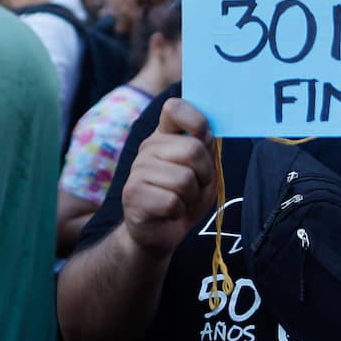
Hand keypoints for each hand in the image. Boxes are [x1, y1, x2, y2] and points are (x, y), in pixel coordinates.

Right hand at [121, 98, 217, 256]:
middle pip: (193, 150)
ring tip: (181, 200)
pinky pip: (173, 201)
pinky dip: (179, 212)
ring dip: (192, 196)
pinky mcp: (133, 194)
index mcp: (165, 135)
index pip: (175, 108)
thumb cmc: (184, 197)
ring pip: (185, 179)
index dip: (196, 119)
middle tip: (195, 186)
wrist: (159, 232)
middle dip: (205, 174)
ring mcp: (138, 169)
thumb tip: (208, 132)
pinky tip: (170, 212)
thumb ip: (206, 148)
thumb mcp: (203, 170)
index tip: (203, 136)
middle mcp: (149, 147)